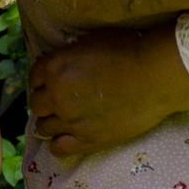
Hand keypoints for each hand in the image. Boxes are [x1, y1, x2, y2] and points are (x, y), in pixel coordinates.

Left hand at [29, 26, 188, 159]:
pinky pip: (58, 148)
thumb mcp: (92, 40)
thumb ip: (70, 55)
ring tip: (66, 119)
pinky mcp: (86, 140)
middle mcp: (57, 95)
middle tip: (61, 99)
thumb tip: (62, 63)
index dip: (43, 79)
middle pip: (36, 104)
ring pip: (43, 127)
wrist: (154, 77)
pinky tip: (69, 137)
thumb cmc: (129, 51)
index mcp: (55, 67)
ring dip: (52, 122)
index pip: (34, 77)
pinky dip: (59, 143)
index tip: (52, 80)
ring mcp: (70, 120)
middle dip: (46, 100)